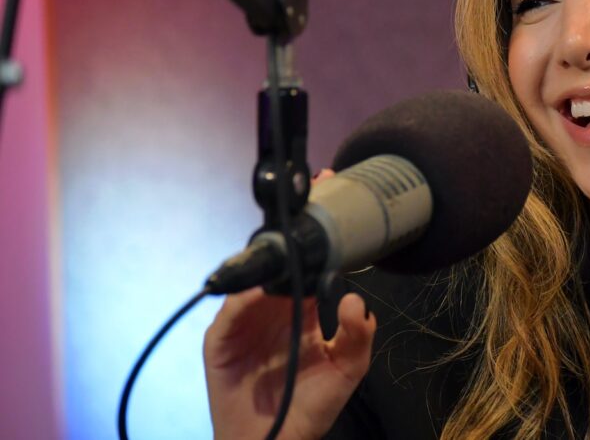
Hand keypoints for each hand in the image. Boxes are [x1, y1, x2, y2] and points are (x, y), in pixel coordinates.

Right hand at [204, 168, 373, 439]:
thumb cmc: (308, 407)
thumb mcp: (347, 369)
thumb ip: (358, 335)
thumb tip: (355, 298)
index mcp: (302, 307)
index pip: (309, 260)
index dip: (318, 230)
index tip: (329, 191)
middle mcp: (272, 308)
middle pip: (277, 260)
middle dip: (290, 230)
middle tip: (308, 200)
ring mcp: (244, 321)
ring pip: (252, 278)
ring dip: (266, 259)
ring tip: (286, 240)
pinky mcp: (221, 341)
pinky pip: (230, 312)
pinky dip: (243, 300)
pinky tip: (259, 291)